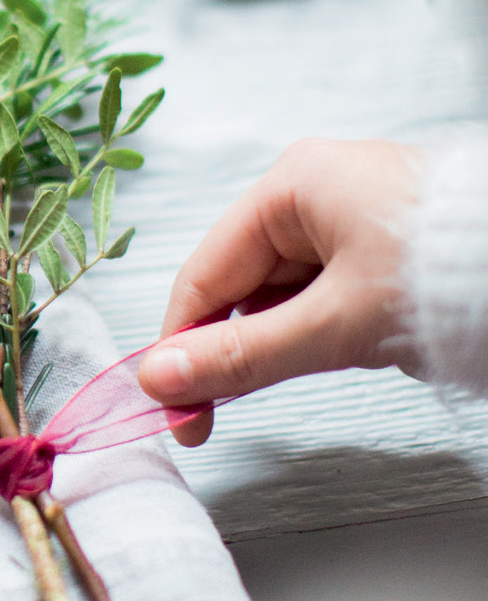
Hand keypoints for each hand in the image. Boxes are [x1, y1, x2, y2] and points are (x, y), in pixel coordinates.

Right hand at [138, 138, 423, 446]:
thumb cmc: (442, 275)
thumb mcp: (332, 326)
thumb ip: (239, 357)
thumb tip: (159, 380)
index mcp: (291, 184)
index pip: (203, 274)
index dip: (178, 346)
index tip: (169, 407)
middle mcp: (314, 190)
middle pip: (239, 285)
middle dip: (231, 350)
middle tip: (216, 416)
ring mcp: (349, 217)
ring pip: (281, 296)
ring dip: (282, 343)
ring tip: (313, 368)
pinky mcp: (379, 247)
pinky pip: (323, 295)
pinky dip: (321, 331)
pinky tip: (346, 351)